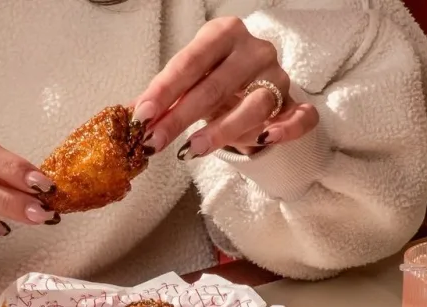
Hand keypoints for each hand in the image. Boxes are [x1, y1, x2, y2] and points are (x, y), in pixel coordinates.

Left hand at [132, 17, 318, 158]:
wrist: (249, 87)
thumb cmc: (211, 81)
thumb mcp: (184, 84)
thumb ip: (160, 99)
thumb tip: (126, 118)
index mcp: (223, 35)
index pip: (190, 61)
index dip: (164, 90)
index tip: (141, 116)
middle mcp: (254, 51)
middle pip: (216, 86)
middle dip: (181, 117)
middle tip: (154, 142)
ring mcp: (278, 76)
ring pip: (255, 104)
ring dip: (223, 130)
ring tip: (193, 150)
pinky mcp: (294, 103)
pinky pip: (300, 116)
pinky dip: (287, 128)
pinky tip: (266, 140)